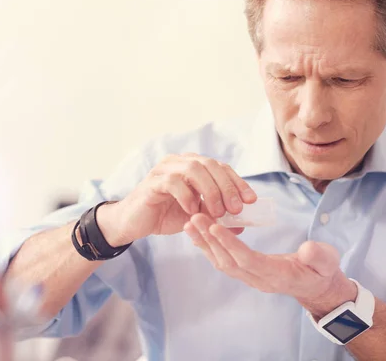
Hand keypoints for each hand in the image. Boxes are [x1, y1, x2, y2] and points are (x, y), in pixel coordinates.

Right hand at [99, 153, 256, 245]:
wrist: (134, 223)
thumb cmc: (165, 215)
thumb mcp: (197, 217)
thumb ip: (216, 217)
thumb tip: (242, 224)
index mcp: (192, 166)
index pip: (221, 167)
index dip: (238, 182)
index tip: (251, 200)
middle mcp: (179, 162)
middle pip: (210, 164)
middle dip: (227, 186)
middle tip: (236, 208)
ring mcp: (164, 169)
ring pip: (194, 168)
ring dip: (210, 191)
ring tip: (216, 212)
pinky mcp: (152, 182)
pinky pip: (173, 182)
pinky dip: (187, 196)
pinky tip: (192, 212)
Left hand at [184, 213, 356, 317]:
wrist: (317, 286)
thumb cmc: (322, 271)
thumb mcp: (327, 262)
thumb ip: (319, 257)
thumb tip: (308, 249)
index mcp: (276, 276)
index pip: (248, 261)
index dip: (230, 245)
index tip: (215, 227)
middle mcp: (258, 279)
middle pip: (228, 261)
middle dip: (210, 240)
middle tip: (194, 219)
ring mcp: (250, 277)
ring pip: (222, 262)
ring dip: (205, 243)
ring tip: (190, 223)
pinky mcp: (246, 272)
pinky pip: (223, 260)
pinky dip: (210, 247)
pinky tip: (200, 233)